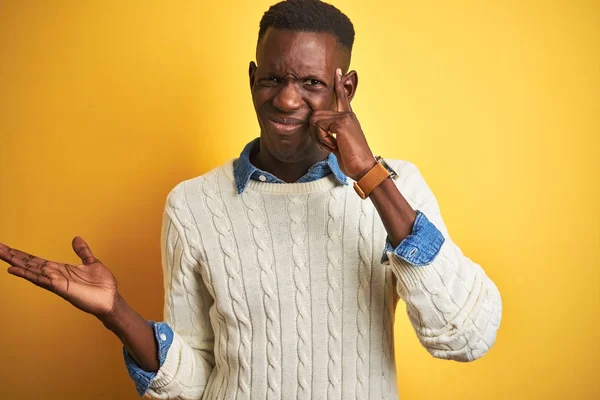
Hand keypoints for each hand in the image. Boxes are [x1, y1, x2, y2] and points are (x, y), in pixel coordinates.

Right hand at [1, 236, 118, 319]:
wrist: (111, 300)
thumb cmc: (102, 285)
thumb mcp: (92, 262)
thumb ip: (82, 252)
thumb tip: (76, 238)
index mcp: (60, 269)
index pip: (35, 260)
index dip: (21, 254)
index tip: (6, 247)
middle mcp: (54, 275)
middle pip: (29, 263)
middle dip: (12, 255)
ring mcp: (55, 282)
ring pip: (30, 270)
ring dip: (15, 262)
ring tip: (0, 253)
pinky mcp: (60, 288)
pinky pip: (40, 280)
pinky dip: (26, 274)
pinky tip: (13, 269)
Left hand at [310, 67, 376, 180]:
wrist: (363, 167)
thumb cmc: (352, 159)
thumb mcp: (339, 143)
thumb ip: (330, 133)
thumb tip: (316, 127)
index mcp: (348, 118)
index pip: (342, 97)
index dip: (339, 84)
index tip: (338, 71)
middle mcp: (347, 114)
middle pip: (316, 115)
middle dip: (316, 134)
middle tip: (330, 145)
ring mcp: (345, 117)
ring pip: (315, 121)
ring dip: (319, 138)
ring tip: (333, 145)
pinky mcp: (342, 122)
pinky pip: (319, 127)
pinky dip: (322, 140)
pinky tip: (334, 146)